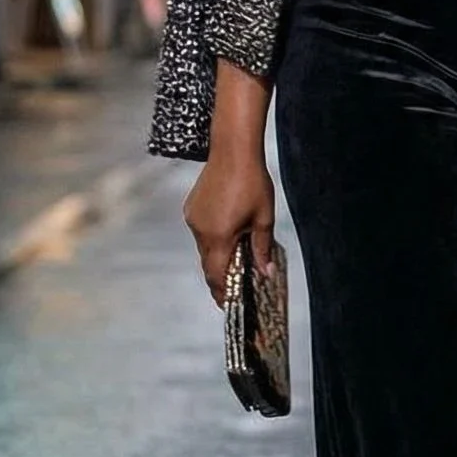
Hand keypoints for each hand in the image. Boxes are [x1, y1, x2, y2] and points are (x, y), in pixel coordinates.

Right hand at [184, 150, 277, 306]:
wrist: (232, 150)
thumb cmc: (253, 182)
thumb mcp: (263, 218)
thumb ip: (262, 248)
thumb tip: (265, 273)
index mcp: (219, 237)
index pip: (217, 275)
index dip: (223, 293)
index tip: (229, 306)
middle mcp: (200, 231)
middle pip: (209, 264)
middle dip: (221, 278)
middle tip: (234, 290)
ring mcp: (193, 219)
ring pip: (204, 248)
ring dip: (217, 257)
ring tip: (235, 262)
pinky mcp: (191, 208)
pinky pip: (201, 232)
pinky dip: (212, 240)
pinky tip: (227, 236)